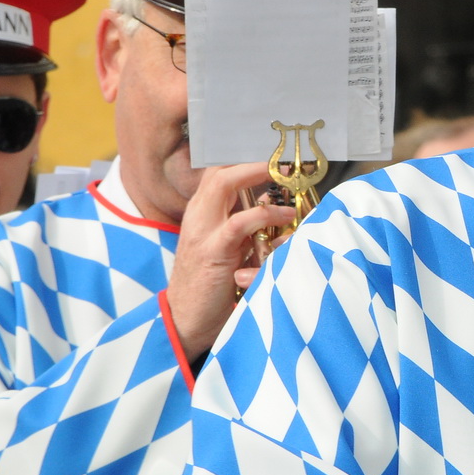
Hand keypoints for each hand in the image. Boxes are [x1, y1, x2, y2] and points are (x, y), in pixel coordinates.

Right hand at [165, 163, 295, 362]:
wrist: (185, 321)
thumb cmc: (211, 287)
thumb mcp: (231, 249)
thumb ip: (245, 225)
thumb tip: (272, 202)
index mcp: (201, 213)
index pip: (219, 171)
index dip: (246, 159)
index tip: (276, 153)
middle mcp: (198, 214)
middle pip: (220, 168)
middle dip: (254, 158)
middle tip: (285, 157)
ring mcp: (202, 230)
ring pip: (224, 182)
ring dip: (258, 172)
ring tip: (288, 174)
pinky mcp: (212, 250)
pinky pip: (239, 222)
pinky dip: (265, 214)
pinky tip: (285, 217)